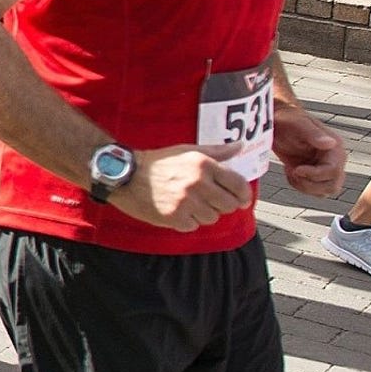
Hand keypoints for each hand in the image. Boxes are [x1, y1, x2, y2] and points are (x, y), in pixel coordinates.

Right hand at [113, 146, 254, 231]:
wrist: (126, 176)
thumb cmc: (158, 162)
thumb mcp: (187, 151)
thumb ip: (217, 151)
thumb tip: (241, 145)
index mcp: (203, 165)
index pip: (238, 184)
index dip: (244, 194)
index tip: (241, 198)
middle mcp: (197, 183)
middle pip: (229, 205)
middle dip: (223, 204)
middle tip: (212, 201)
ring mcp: (186, 202)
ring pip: (212, 217)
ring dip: (205, 213)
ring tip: (190, 204)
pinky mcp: (174, 217)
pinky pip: (194, 226)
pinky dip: (188, 221)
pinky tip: (178, 210)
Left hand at [272, 104, 348, 198]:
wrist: (277, 123)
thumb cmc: (288, 120)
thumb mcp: (299, 124)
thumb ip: (314, 134)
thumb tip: (331, 144)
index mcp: (335, 148)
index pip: (333, 171)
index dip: (314, 175)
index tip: (296, 169)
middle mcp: (334, 160)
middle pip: (332, 186)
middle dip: (310, 184)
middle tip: (294, 171)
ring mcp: (325, 168)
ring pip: (324, 192)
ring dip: (305, 187)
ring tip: (291, 171)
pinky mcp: (314, 174)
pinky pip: (314, 191)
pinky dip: (300, 186)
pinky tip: (290, 171)